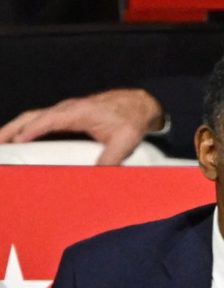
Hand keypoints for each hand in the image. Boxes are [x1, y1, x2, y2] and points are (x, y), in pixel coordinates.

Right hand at [0, 89, 163, 164]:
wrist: (138, 105)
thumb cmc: (130, 120)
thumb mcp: (124, 141)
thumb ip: (112, 159)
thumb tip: (100, 176)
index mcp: (78, 112)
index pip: (49, 120)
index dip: (32, 130)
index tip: (17, 141)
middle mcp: (67, 108)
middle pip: (32, 116)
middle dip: (11, 129)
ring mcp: (65, 110)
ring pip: (33, 117)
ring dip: (14, 128)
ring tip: (0, 143)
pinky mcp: (67, 115)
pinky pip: (41, 120)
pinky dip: (26, 128)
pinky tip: (19, 139)